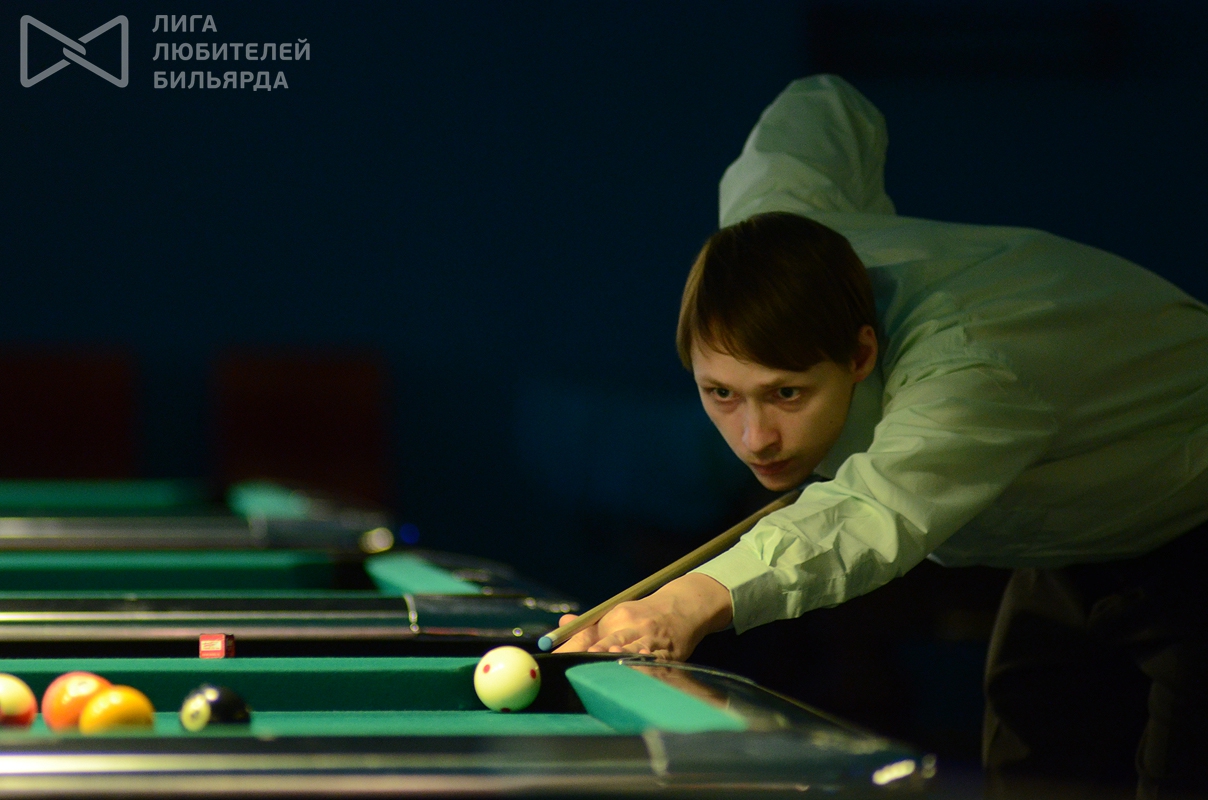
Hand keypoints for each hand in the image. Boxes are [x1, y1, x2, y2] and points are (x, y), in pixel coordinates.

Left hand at [553, 573, 731, 661]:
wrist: (683, 607)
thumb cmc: (643, 615)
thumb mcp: (617, 614)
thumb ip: (589, 625)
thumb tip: (562, 623)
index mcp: (617, 617)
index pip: (590, 635)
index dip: (572, 649)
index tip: (557, 659)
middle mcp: (632, 626)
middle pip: (608, 644)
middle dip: (592, 657)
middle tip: (577, 667)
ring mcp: (651, 641)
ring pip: (632, 652)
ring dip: (619, 660)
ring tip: (607, 665)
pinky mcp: (668, 654)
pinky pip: (654, 662)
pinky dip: (644, 668)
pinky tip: (637, 675)